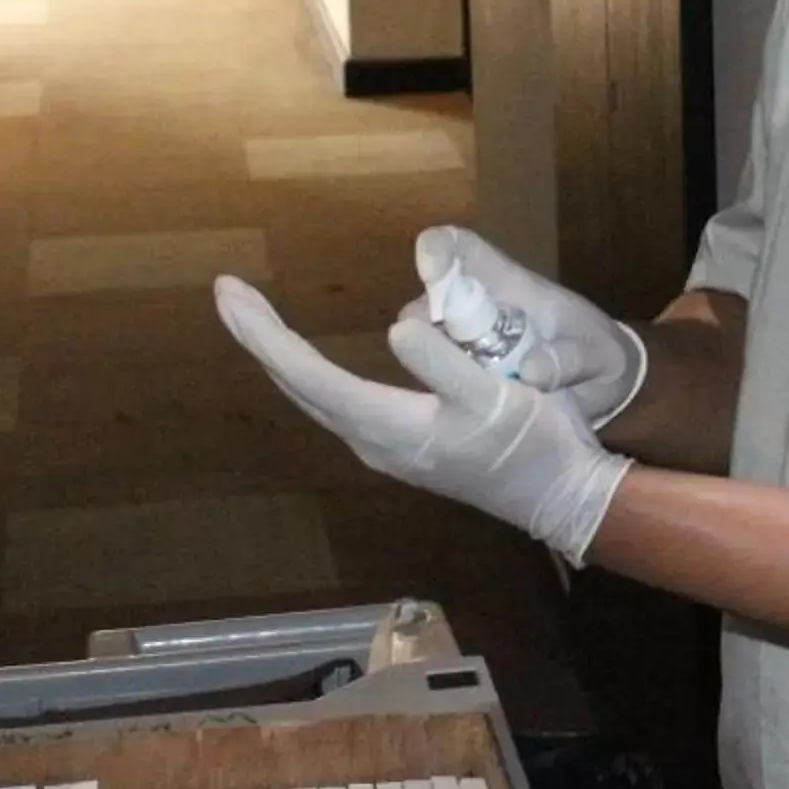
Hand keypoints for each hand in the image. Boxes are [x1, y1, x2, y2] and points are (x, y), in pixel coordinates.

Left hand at [214, 277, 631, 562]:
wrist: (560, 496)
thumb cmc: (532, 444)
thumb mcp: (496, 397)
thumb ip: (444, 365)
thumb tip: (396, 328)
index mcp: (389, 426)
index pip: (308, 375)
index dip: (265, 333)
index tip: (230, 293)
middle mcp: (372, 441)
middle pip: (299, 386)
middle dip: (260, 338)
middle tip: (228, 292)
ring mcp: (384, 448)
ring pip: (314, 397)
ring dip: (281, 355)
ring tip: (256, 316)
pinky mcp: (401, 446)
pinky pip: (336, 403)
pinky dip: (309, 372)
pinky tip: (306, 359)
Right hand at [399, 226, 647, 429]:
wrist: (605, 385)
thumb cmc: (600, 353)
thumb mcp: (599, 355)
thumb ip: (571, 359)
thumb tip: (531, 370)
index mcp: (512, 286)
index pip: (464, 250)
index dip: (439, 250)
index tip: (429, 269)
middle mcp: (478, 310)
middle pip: (428, 303)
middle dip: (422, 328)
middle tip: (440, 362)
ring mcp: (468, 346)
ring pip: (425, 345)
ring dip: (430, 368)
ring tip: (456, 397)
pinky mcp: (467, 378)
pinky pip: (438, 380)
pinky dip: (440, 394)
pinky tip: (455, 418)